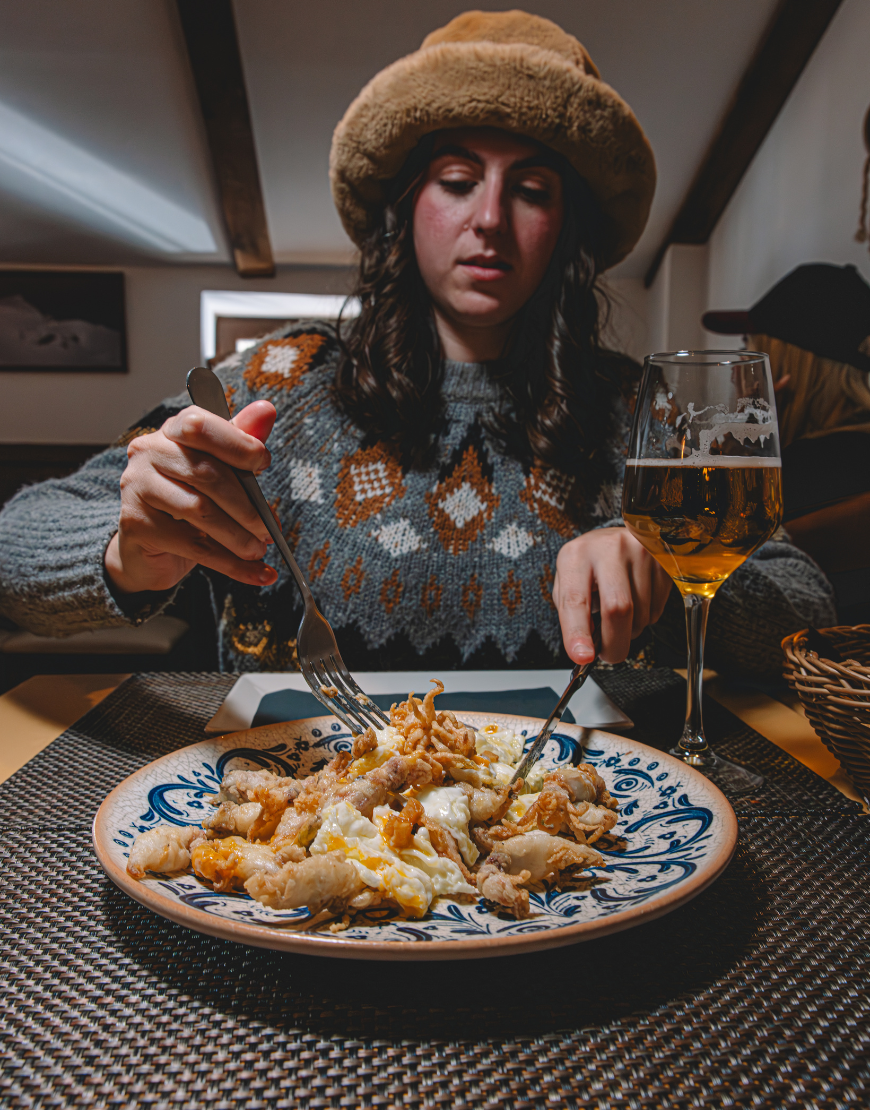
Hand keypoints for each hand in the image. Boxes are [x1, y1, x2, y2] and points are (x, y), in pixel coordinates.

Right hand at [105, 400, 279, 594]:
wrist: (148, 548)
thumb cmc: (188, 501)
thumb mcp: (217, 469)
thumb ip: (240, 441)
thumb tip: (267, 410)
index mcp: (171, 431)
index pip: (201, 425)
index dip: (236, 442)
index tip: (264, 462)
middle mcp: (148, 452)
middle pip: (206, 473)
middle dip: (246, 505)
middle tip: (269, 529)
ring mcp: (137, 486)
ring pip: (199, 511)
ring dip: (238, 537)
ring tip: (259, 550)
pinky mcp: (136, 523)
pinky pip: (192, 545)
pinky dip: (230, 564)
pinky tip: (255, 573)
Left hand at [553, 528, 672, 664]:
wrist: (617, 538)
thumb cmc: (590, 565)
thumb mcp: (571, 582)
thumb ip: (573, 614)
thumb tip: (586, 648)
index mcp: (576, 556)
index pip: (575, 599)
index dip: (578, 632)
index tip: (583, 657)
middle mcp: (608, 549)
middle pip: (618, 608)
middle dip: (615, 642)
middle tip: (610, 655)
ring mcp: (639, 551)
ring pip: (641, 613)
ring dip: (631, 629)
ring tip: (621, 615)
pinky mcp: (663, 561)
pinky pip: (658, 608)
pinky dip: (646, 618)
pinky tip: (637, 601)